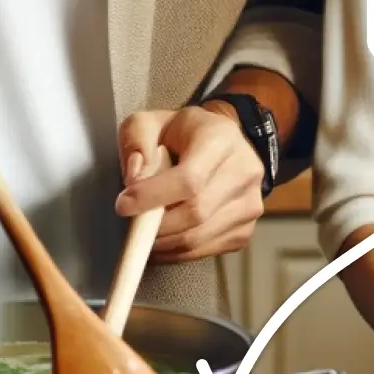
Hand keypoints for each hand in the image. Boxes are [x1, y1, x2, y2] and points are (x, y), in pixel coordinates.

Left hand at [114, 103, 263, 260]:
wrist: (221, 145)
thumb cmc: (183, 134)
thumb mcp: (152, 121)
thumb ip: (136, 140)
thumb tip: (134, 179)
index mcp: (221, 139)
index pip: (190, 179)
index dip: (153, 197)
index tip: (123, 205)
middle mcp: (244, 171)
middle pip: (194, 213)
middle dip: (154, 225)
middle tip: (131, 222)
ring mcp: (249, 204)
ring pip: (197, 238)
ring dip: (162, 241)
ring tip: (144, 229)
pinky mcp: (245, 229)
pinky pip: (204, 251)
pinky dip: (176, 251)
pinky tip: (163, 237)